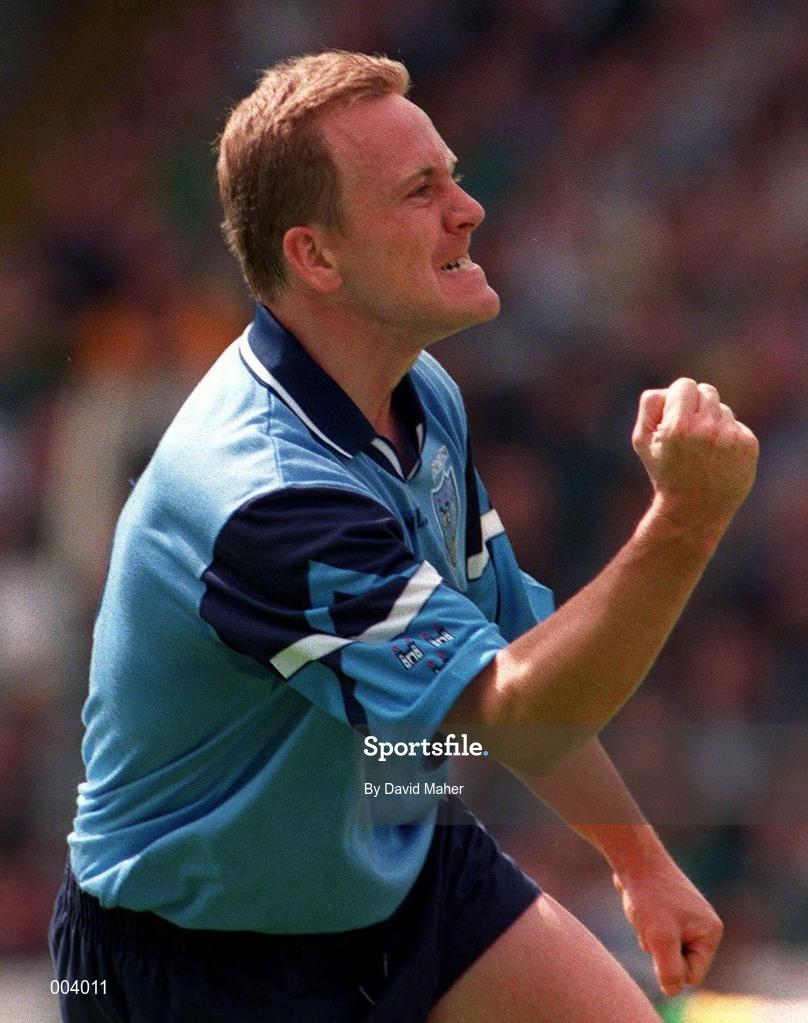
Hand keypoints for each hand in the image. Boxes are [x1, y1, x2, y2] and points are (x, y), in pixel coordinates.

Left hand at [613, 855, 723, 996]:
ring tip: (645, 915)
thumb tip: (673, 991)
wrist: (633, 859)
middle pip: (679, 963)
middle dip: (660, 952)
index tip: (659, 942)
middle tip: (651, 927)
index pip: (693, 975)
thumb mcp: (660, 938)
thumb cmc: (649, 896)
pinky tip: (642, 910)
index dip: (672, 966)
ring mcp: (686, 918)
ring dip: (650, 939)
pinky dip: (646, 928)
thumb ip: (670, 970)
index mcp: (710, 932)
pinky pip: (657, 936)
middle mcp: (702, 926)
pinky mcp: (669, 912)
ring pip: (665, 950)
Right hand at [632, 378, 758, 540]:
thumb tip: (670, 390)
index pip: (684, 385)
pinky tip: (718, 458)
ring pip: (723, 408)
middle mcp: (706, 429)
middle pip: (706, 391)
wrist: (694, 511)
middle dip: (695, 406)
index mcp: (678, 427)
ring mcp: (731, 437)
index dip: (676, 398)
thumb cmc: (664, 473)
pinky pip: (737, 425)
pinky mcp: (749, 445)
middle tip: (688, 432)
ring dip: (711, 422)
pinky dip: (728, 437)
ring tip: (702, 450)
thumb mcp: (642, 441)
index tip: (674, 416)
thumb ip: (650, 405)